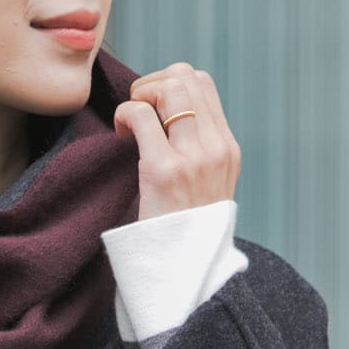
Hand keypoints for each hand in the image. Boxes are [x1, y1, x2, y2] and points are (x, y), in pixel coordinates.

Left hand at [113, 62, 240, 221]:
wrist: (186, 272)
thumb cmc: (183, 232)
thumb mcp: (206, 189)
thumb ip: (196, 154)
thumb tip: (164, 117)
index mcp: (227, 149)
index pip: (202, 84)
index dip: (169, 84)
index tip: (152, 111)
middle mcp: (217, 148)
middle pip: (185, 77)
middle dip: (151, 84)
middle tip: (136, 114)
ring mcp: (194, 158)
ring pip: (168, 88)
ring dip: (139, 95)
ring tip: (130, 125)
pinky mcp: (166, 172)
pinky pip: (141, 115)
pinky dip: (125, 115)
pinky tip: (121, 136)